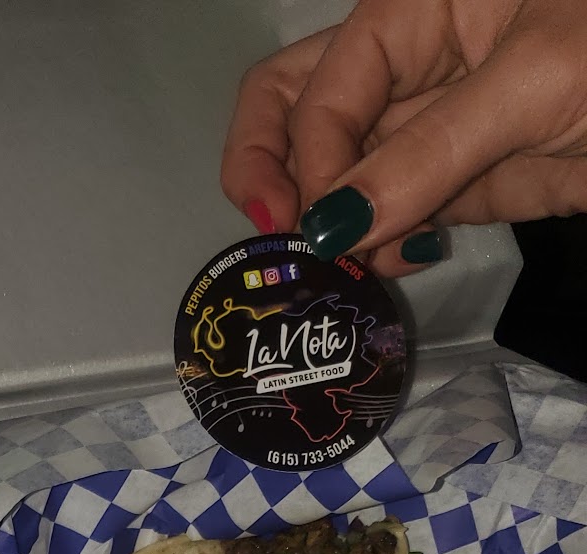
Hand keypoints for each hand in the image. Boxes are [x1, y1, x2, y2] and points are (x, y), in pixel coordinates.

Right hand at [222, 0, 586, 276]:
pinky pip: (399, 217)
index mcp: (416, 9)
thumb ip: (426, 155)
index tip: (313, 230)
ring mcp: (439, 129)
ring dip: (328, 230)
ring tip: (340, 275)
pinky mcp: (472, 184)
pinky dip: (380, 250)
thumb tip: (333, 225)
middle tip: (281, 245)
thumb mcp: (532, 82)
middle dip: (273, 178)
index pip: (318, 89)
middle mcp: (413, 67)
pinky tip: (384, 271)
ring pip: (344, 176)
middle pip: (298, 111)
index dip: (301, 160)